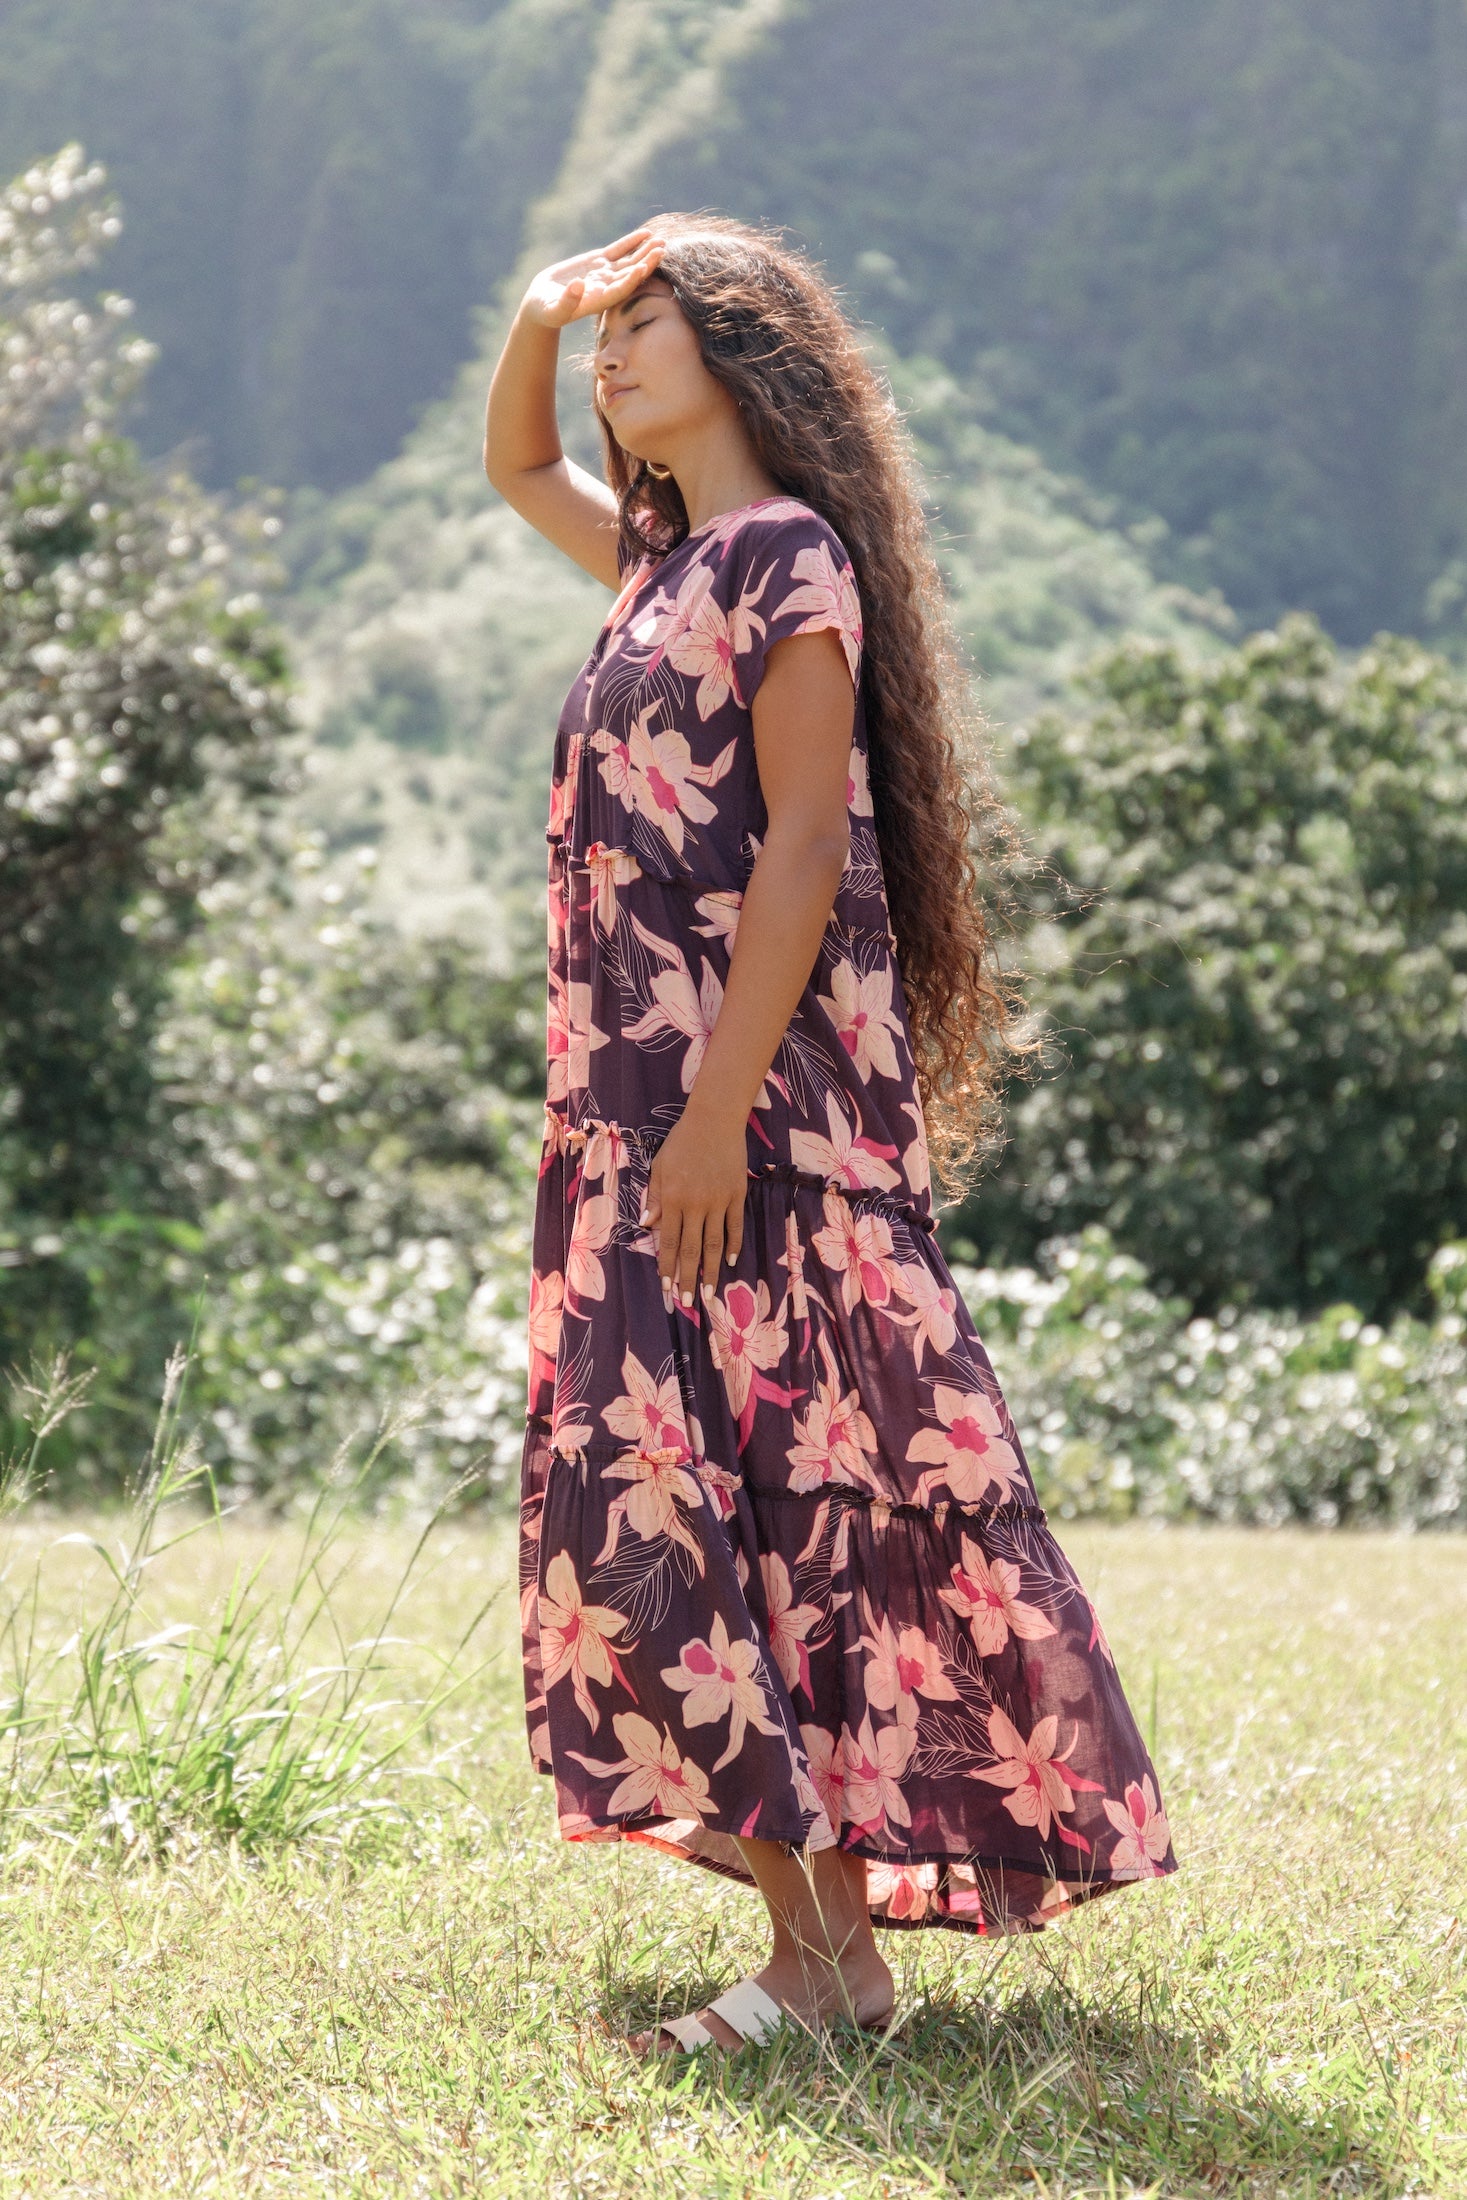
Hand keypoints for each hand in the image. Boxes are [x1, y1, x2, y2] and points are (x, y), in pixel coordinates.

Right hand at [521, 226, 665, 330]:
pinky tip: (646, 233)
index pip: (619, 290)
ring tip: (661, 240)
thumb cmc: (547, 310)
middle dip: (646, 262)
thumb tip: (579, 285)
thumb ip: (568, 300)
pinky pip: (618, 250)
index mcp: (599, 301)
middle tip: (662, 250)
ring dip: (645, 251)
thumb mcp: (554, 309)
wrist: (544, 302)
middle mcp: (607, 287)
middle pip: (631, 274)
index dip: (632, 280)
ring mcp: (605, 273)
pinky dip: (631, 242)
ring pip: (629, 261)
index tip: (643, 269)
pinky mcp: (598, 261)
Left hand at [642, 1104, 748, 1311]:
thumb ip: (654, 1197)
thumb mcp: (660, 1166)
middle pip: (691, 1249)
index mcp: (673, 1199)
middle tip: (689, 1301)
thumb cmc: (681, 1142)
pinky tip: (730, 1261)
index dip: (667, 1267)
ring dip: (712, 1270)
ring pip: (714, 1243)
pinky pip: (735, 1226)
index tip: (667, 1288)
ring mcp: (718, 1201)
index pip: (667, 1242)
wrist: (714, 1120)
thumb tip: (647, 1226)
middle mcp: (695, 1205)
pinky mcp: (736, 1195)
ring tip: (711, 1292)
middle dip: (688, 1278)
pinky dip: (733, 1244)